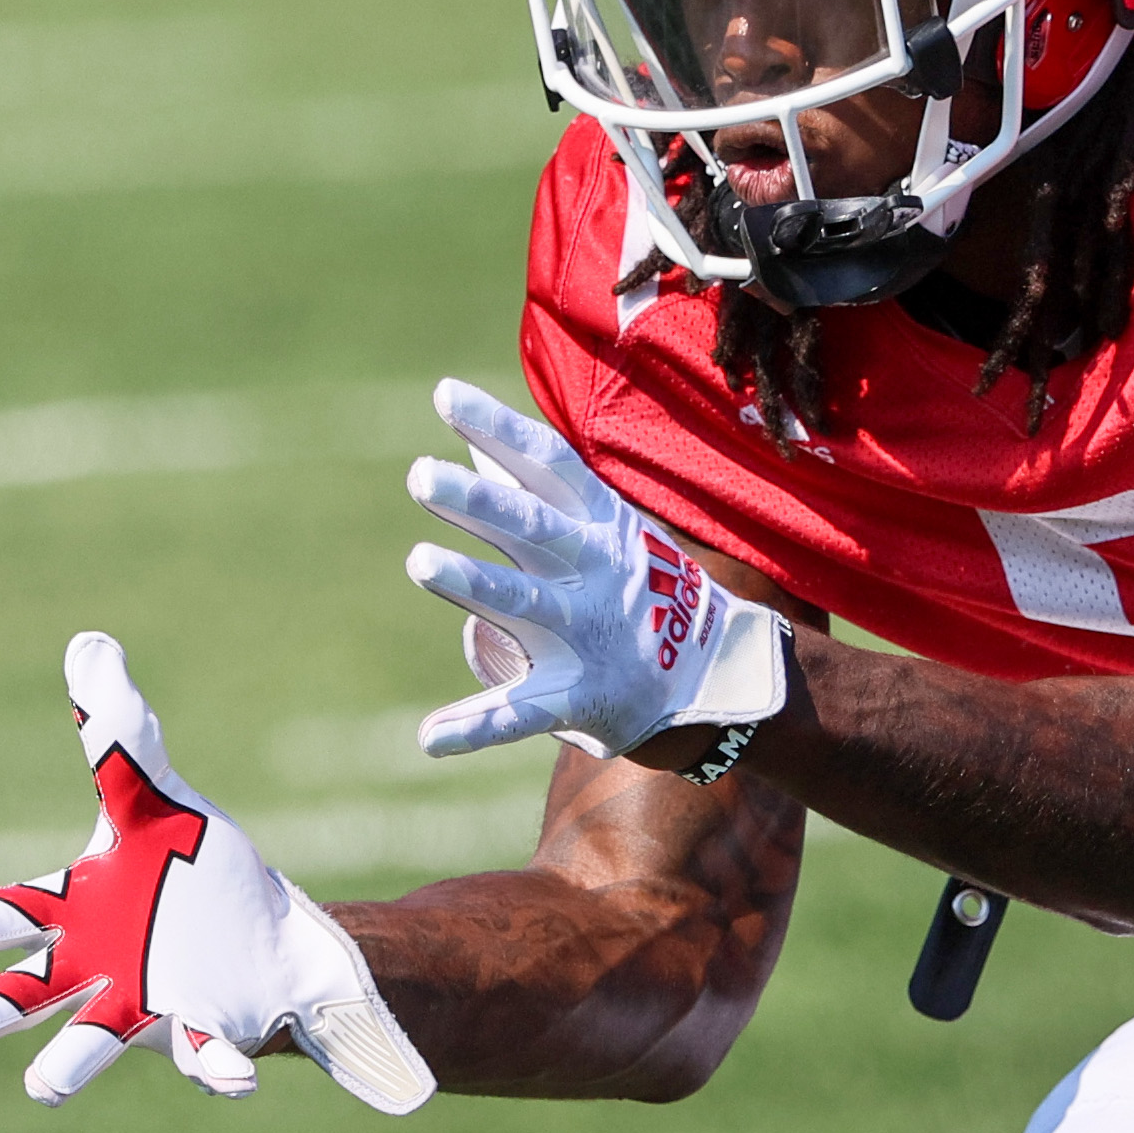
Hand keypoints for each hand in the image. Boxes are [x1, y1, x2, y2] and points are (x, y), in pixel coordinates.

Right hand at [0, 632, 434, 1114]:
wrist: (267, 938)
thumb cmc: (196, 874)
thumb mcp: (158, 797)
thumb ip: (119, 733)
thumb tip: (88, 643)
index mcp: (74, 910)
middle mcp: (93, 967)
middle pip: (26, 990)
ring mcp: (142, 1006)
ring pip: (92, 1038)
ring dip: (67, 1063)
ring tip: (42, 1088)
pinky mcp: (203, 1031)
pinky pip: (202, 1055)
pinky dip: (211, 1068)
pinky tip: (232, 1084)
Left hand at [404, 378, 789, 762]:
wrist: (714, 676)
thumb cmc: (640, 585)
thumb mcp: (602, 529)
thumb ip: (536, 494)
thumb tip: (477, 447)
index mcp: (596, 525)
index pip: (546, 465)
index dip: (499, 428)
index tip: (445, 395)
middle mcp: (592, 573)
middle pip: (531, 530)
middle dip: (479, 502)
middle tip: (421, 475)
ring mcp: (586, 634)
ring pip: (523, 605)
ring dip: (472, 583)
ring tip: (419, 560)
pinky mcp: (579, 696)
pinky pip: (522, 714)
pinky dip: (477, 727)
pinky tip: (429, 737)